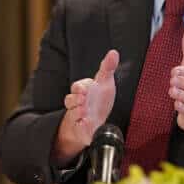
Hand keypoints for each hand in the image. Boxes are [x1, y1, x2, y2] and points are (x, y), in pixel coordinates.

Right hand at [53, 49, 118, 164]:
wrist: (94, 122)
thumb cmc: (99, 100)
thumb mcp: (105, 82)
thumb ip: (107, 67)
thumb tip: (113, 52)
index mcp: (82, 92)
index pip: (77, 87)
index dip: (79, 87)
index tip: (85, 88)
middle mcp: (77, 104)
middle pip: (69, 100)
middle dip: (76, 99)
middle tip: (83, 98)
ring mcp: (77, 118)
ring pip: (71, 115)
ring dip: (77, 112)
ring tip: (84, 110)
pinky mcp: (80, 131)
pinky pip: (78, 131)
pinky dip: (82, 128)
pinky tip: (86, 124)